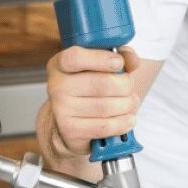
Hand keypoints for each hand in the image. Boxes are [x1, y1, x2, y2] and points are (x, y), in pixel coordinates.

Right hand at [41, 45, 141, 166]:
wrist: (70, 122)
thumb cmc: (89, 87)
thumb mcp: (100, 67)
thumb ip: (120, 57)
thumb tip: (131, 57)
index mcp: (60, 64)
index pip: (75, 57)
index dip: (101, 59)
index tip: (118, 62)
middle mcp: (57, 86)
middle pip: (102, 84)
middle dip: (125, 85)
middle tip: (129, 87)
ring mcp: (61, 110)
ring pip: (106, 107)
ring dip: (127, 105)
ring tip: (131, 103)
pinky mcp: (70, 131)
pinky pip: (105, 126)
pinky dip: (123, 123)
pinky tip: (128, 118)